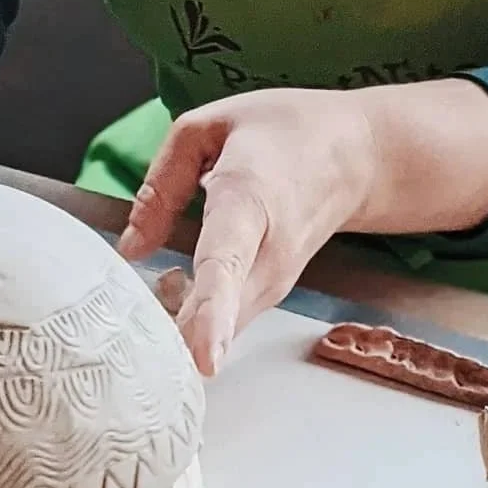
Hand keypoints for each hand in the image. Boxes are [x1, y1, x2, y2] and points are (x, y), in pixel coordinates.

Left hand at [116, 88, 379, 375]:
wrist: (356, 157)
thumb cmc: (282, 133)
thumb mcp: (208, 128)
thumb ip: (161, 186)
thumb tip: (131, 248)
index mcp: (247, 200)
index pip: (226, 264)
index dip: (211, 314)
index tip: (203, 359)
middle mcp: (268, 253)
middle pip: (223, 316)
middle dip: (175, 340)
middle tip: (133, 341)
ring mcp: (276, 282)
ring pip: (221, 329)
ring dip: (181, 331)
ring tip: (152, 303)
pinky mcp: (271, 298)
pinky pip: (226, 325)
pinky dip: (196, 325)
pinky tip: (175, 301)